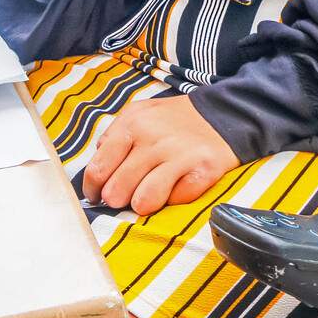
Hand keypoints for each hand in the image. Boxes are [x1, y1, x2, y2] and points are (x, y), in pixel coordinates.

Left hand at [82, 95, 239, 216]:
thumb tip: (97, 167)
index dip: (93, 190)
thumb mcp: (139, 114)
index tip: (97, 196)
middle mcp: (153, 139)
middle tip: (125, 197)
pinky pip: (175, 201)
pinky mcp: (202, 171)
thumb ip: (113, 137)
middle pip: (116, 191)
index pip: (98, 169)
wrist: (224, 113)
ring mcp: (178, 156)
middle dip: (117, 200)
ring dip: (142, 204)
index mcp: (131, 124)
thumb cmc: (174, 120)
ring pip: (143, 202)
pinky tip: (176, 187)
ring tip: (146, 197)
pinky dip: (173, 200)